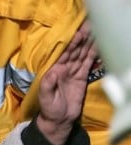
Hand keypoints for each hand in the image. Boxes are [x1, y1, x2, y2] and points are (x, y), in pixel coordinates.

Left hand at [37, 21, 96, 144]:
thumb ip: (48, 84)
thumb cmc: (49, 109)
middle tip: (89, 24)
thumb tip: (55, 71)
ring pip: (82, 54)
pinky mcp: (82, 77)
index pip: (63, 53)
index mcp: (54, 69)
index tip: (77, 32)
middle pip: (74, 50)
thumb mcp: (46, 97)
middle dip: (81, 37)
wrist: (59, 120)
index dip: (70, 42)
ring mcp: (73, 71)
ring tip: (96, 29)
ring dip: (89, 42)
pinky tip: (98, 44)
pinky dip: (93, 53)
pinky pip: (88, 63)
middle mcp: (64, 67)